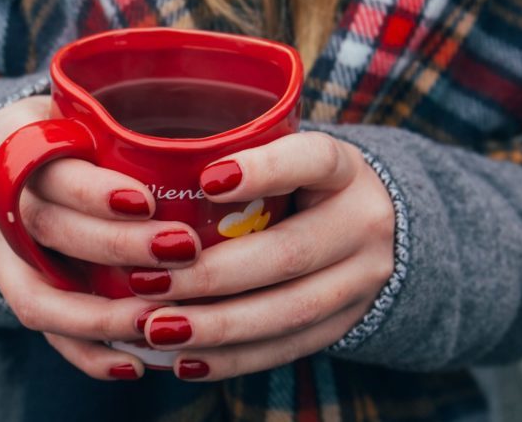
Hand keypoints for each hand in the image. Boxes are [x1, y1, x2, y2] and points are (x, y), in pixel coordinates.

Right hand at [0, 96, 199, 379]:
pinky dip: (87, 352)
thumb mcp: (84, 109)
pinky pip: (41, 329)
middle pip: (47, 228)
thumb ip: (127, 125)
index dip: (94, 191)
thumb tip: (226, 148)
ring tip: (161, 321)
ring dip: (102, 315)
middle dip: (116, 247)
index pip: (47, 164)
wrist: (8, 162)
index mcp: (11, 135)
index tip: (147, 202)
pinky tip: (133, 364)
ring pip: (37, 294)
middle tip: (182, 251)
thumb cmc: (72, 131)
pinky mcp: (3, 286)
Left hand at [133, 132, 395, 380]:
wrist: (377, 232)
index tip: (206, 180)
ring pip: (289, 311)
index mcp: (345, 170)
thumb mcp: (287, 160)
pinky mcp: (345, 324)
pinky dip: (233, 358)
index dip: (265, 171)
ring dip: (217, 325)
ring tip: (158, 329)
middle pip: (289, 253)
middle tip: (147, 282)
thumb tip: (144, 170)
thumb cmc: (303, 186)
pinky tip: (186, 360)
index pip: (314, 160)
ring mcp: (361, 280)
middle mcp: (363, 224)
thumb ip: (238, 160)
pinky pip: (287, 347)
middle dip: (212, 274)